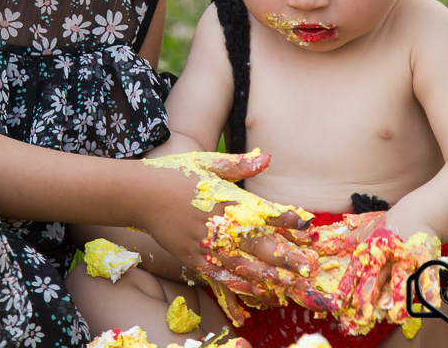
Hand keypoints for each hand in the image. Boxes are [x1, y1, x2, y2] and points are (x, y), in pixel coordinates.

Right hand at [134, 151, 313, 323]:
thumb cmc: (175, 173)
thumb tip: (268, 157)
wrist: (140, 194)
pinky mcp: (190, 257)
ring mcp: (202, 242)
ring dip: (267, 274)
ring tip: (289, 283)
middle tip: (308, 266)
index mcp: (223, 197)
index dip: (284, 218)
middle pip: (256, 242)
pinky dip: (238, 283)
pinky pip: (217, 274)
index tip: (304, 225)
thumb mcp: (207, 162)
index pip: (260, 210)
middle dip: (285, 255)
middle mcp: (215, 222)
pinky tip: (256, 290)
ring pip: (240, 263)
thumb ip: (239, 164)